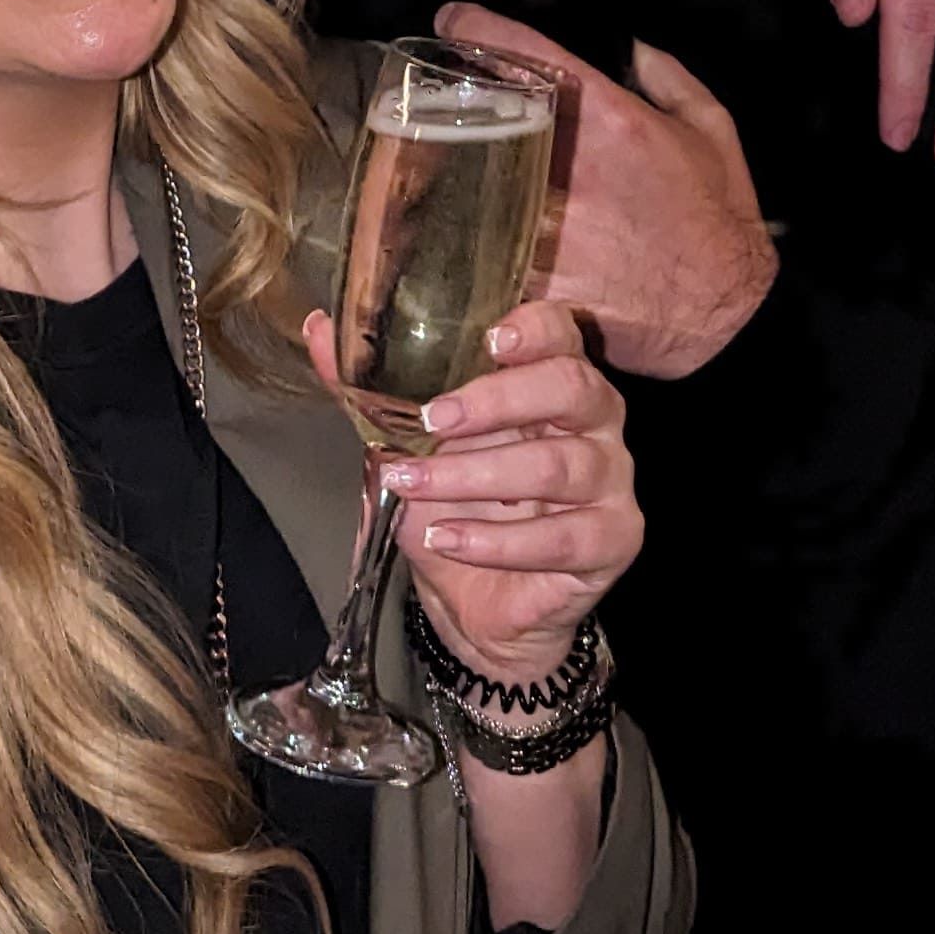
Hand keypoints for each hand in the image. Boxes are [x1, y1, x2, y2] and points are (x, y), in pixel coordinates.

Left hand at [311, 296, 638, 690]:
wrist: (473, 606)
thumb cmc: (453, 508)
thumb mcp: (405, 446)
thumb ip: (371, 388)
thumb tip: (321, 327)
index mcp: (550, 381)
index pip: (562, 333)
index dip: (534, 330)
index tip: (488, 341)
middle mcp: (595, 422)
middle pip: (573, 388)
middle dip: (497, 401)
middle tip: (433, 420)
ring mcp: (611, 483)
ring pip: (560, 465)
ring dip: (475, 475)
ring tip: (414, 486)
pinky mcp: (614, 540)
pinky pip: (563, 537)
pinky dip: (496, 540)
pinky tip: (449, 539)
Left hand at [437, 1, 773, 381]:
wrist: (727, 313)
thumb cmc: (720, 219)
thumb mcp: (711, 130)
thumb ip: (669, 77)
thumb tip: (631, 47)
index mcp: (612, 121)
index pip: (531, 55)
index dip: (480, 28)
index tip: (452, 18)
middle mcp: (574, 169)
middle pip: (484, 119)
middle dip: (451, 107)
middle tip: (432, 102)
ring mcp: (552, 228)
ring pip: (469, 189)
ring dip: (442, 174)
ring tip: (420, 166)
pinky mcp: (539, 283)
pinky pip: (480, 256)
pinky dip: (459, 243)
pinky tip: (443, 235)